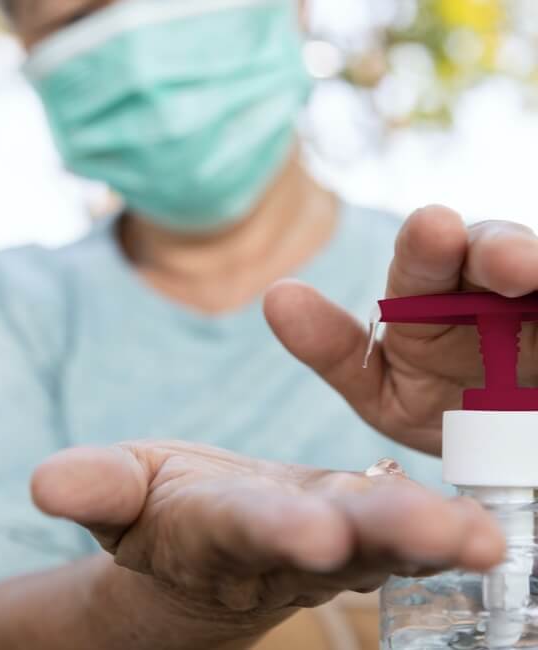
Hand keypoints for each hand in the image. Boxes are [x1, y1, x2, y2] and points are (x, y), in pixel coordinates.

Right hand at [31, 441, 503, 635]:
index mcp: (220, 529)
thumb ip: (98, 487)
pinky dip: (446, 532)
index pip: (245, 529)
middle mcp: (287, 542)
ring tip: (483, 536)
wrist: (213, 534)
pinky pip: (408, 531)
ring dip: (434, 536)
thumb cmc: (165, 508)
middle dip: (383, 535)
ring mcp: (333, 541)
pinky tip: (488, 526)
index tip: (314, 534)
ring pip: (386, 540)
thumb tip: (45, 481)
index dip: (274, 531)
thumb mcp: (125, 490)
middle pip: (337, 540)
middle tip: (444, 535)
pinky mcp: (363, 528)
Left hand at [264, 206, 537, 454]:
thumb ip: (332, 347)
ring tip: (530, 276)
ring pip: (537, 277)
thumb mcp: (382, 387)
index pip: (427, 264)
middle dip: (500, 251)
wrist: (500, 446)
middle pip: (497, 256)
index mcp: (431, 296)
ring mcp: (533, 305)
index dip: (429, 249)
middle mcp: (491, 288)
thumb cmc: (438, 405)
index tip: (434, 229)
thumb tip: (277, 296)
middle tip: (507, 261)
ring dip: (537, 268)